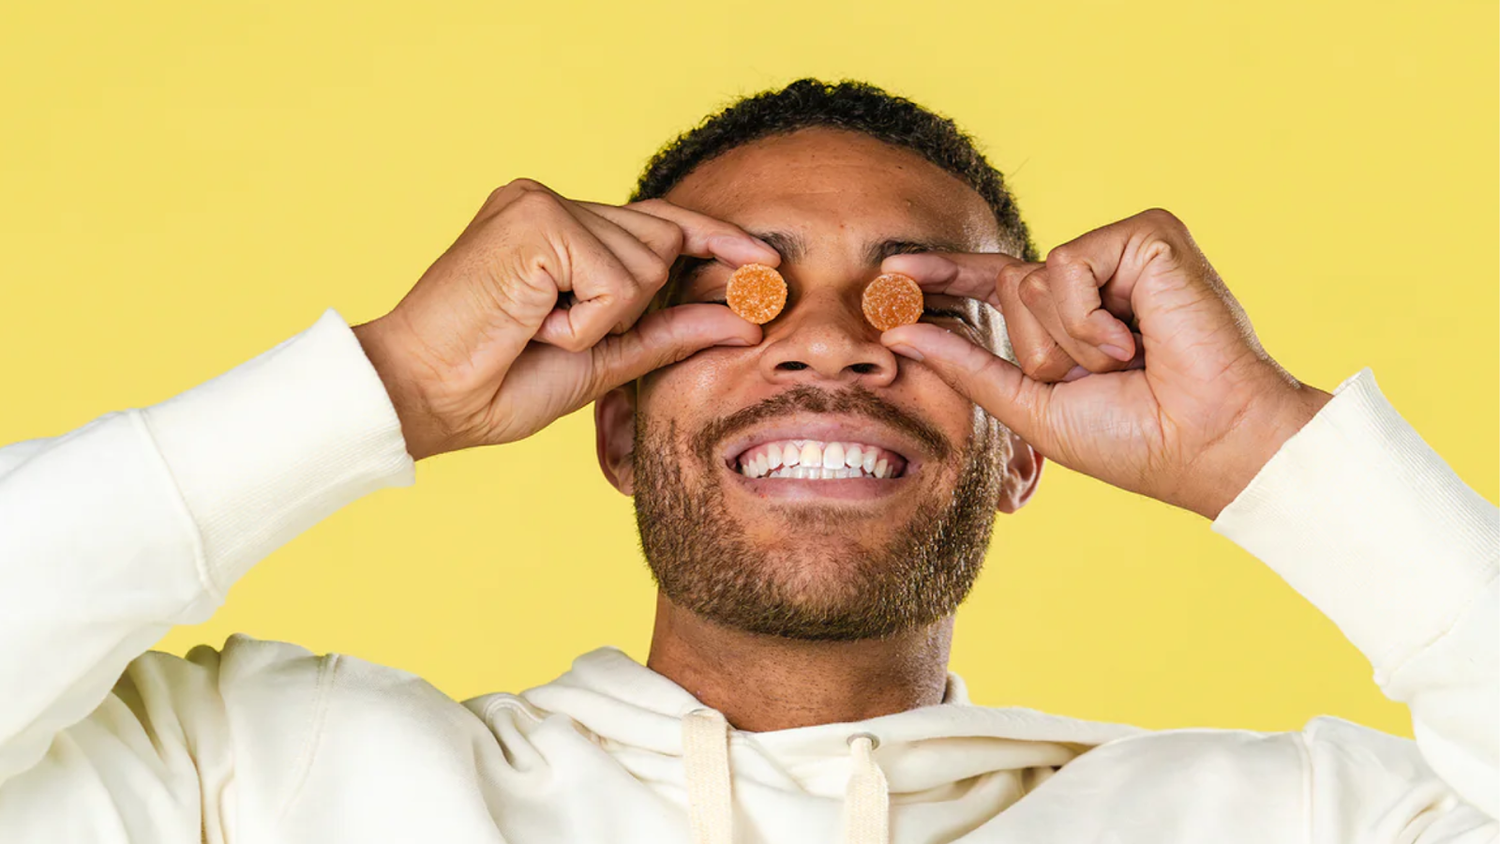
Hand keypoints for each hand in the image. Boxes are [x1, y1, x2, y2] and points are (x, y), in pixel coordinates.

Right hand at [352, 179, 778, 459]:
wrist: (427, 397)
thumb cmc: (496, 384)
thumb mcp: (601, 358)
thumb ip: (666, 330)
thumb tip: (743, 318)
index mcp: (557, 228)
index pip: (655, 221)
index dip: (713, 240)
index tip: (764, 262)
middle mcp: (548, 203)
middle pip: (661, 240)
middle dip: (637, 303)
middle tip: (554, 333)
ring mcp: (541, 203)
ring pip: (644, 262)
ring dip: (601, 320)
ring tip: (535, 330)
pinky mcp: (537, 218)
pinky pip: (614, 280)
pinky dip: (584, 320)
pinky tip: (533, 324)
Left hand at [880, 209, 1331, 519]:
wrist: (1209, 443)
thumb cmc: (1135, 439)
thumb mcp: (1032, 408)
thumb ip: (968, 367)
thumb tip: (897, 332)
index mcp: (1070, 318)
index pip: (993, 283)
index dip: (944, 276)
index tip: (890, 274)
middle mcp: (1096, 280)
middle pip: (1008, 288)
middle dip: (1037, 349)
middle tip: (1101, 377)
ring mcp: (1123, 254)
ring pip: (1033, 278)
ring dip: (1066, 342)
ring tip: (1127, 361)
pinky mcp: (1148, 236)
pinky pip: (1068, 265)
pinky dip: (1086, 317)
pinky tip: (1133, 340)